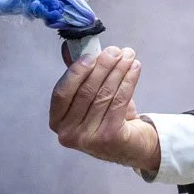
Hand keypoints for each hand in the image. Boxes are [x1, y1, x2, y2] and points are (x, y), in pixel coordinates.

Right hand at [49, 46, 159, 174]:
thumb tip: (70, 48)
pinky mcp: (110, 137)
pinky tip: (135, 68)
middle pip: (86, 92)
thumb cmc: (107, 118)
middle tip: (116, 50)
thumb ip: (79, 75)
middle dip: (103, 67)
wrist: (132, 146)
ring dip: (119, 70)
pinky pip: (120, 101)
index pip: (61, 93)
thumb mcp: (90, 97)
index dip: (75, 72)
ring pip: (105, 94)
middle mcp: (68, 133)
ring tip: (129, 55)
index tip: (91, 55)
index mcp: (58, 121)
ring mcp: (88, 138)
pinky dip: (129, 81)